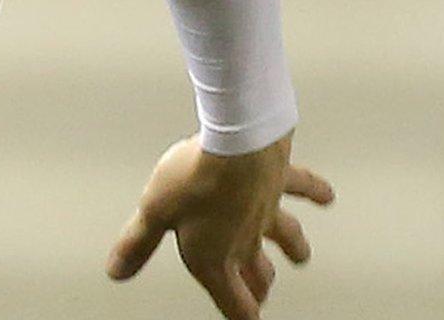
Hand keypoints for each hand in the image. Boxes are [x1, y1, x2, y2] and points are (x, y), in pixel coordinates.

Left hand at [107, 134, 334, 319]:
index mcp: (215, 256)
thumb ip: (138, 243)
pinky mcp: (280, 177)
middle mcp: (246, 238)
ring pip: (286, 236)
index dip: (241, 316)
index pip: (233, 302)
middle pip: (257, 273)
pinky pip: (302, 187)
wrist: (236, 141)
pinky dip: (315, 192)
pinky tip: (325, 196)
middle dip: (258, 286)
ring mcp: (267, 209)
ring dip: (293, 248)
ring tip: (300, 256)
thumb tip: (118, 269)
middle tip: (262, 294)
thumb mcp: (154, 212)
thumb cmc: (197, 178)